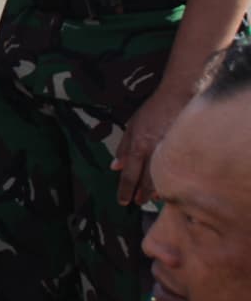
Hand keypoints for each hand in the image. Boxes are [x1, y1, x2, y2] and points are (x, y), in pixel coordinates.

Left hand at [111, 87, 188, 205]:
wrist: (179, 97)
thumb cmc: (153, 110)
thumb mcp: (131, 125)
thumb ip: (123, 147)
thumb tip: (115, 167)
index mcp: (139, 146)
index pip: (130, 175)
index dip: (125, 190)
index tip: (123, 201)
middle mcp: (154, 152)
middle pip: (147, 181)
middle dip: (140, 195)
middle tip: (136, 203)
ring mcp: (171, 152)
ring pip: (163, 179)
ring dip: (155, 192)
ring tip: (150, 200)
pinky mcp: (185, 151)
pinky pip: (177, 172)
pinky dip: (171, 182)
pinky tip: (168, 188)